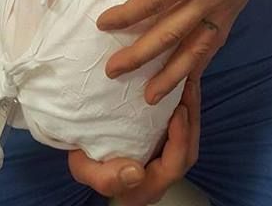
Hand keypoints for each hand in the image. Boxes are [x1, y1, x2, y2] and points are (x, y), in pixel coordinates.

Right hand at [68, 76, 200, 204]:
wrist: (80, 141)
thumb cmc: (82, 155)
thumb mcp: (83, 168)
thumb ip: (105, 178)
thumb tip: (136, 174)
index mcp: (143, 189)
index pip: (172, 169)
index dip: (181, 141)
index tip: (178, 111)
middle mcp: (158, 178)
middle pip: (187, 153)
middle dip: (192, 119)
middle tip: (189, 87)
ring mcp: (162, 159)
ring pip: (188, 140)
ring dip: (191, 110)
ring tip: (188, 82)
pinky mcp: (163, 142)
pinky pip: (182, 128)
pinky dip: (185, 106)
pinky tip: (181, 84)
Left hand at [97, 0, 271, 103]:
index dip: (130, 14)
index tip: (103, 24)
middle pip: (173, 33)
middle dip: (142, 55)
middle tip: (112, 71)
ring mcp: (227, 7)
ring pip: (196, 48)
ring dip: (172, 73)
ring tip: (148, 96)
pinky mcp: (234, 10)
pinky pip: (214, 44)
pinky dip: (198, 64)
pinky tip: (185, 79)